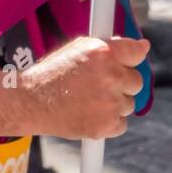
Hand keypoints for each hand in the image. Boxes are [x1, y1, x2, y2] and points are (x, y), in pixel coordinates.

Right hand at [21, 36, 149, 139]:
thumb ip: (108, 49)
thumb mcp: (78, 49)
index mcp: (104, 53)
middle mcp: (111, 76)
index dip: (133, 58)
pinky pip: (121, 124)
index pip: (138, 52)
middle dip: (122, 84)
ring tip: (88, 101)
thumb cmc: (51, 74)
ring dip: (115, 104)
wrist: (30, 102)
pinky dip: (109, 123)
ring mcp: (111, 102)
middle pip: (136, 81)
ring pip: (129, 104)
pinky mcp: (107, 125)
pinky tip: (89, 114)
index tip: (129, 63)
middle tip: (99, 86)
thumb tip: (141, 47)